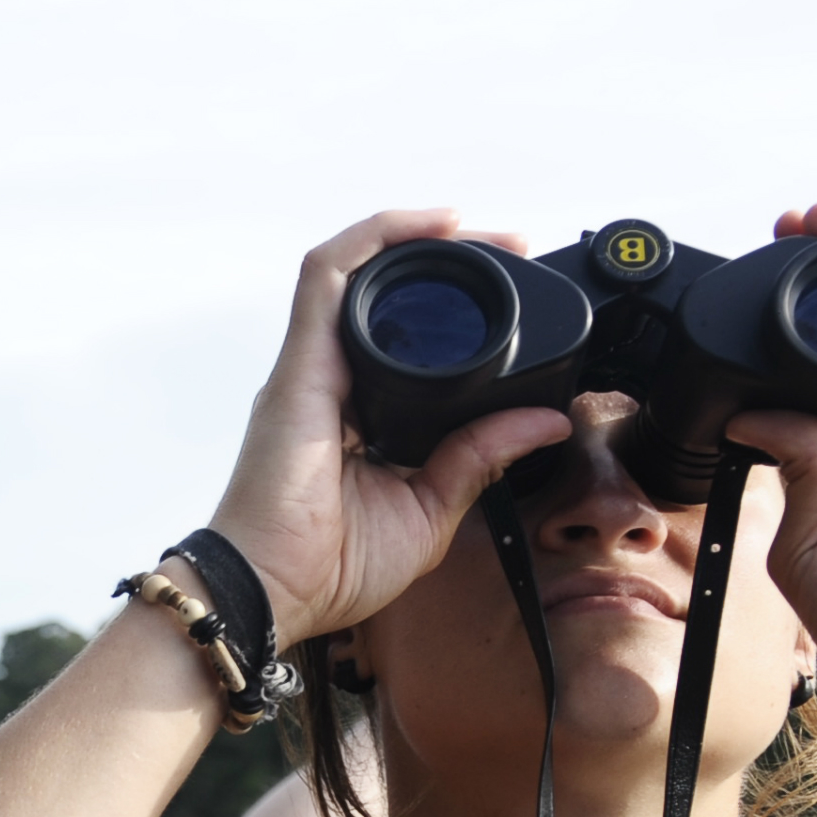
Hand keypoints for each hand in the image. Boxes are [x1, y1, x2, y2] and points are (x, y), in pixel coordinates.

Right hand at [204, 211, 573, 641]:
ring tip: (473, 226)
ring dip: (413, 236)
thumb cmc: (329, 565)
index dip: (455, 306)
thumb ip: (480, 459)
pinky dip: (375, 239)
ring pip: (355, 271)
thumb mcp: (431, 508)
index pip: (402, 338)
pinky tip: (427, 224)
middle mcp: (328, 379)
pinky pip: (327, 276)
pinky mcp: (300, 364)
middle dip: (444, 255)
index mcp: (357, 414)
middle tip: (508, 245)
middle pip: (380, 292)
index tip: (511, 292)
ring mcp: (310, 368)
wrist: (273, 592)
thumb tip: (543, 422)